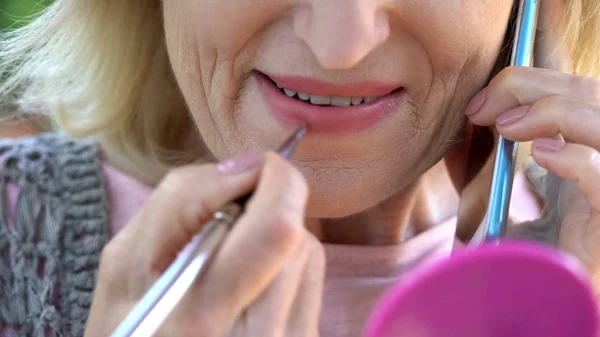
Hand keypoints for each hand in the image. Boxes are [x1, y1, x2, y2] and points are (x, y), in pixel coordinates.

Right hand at [84, 153, 324, 336]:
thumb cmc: (131, 329)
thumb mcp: (126, 267)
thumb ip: (180, 204)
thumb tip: (249, 166)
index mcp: (200, 318)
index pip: (276, 228)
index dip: (274, 181)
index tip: (250, 173)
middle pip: (298, 235)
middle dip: (274, 204)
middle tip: (239, 210)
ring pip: (308, 253)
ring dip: (278, 236)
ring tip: (235, 257)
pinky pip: (312, 281)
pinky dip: (286, 265)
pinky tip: (254, 282)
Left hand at [465, 0, 599, 283]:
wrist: (563, 305)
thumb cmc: (538, 258)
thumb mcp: (509, 205)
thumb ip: (493, 167)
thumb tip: (467, 128)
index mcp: (588, 150)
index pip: (573, 93)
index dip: (530, 82)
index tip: (480, 104)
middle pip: (588, 95)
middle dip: (531, 89)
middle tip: (480, 110)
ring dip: (555, 112)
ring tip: (506, 127)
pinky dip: (579, 160)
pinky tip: (544, 156)